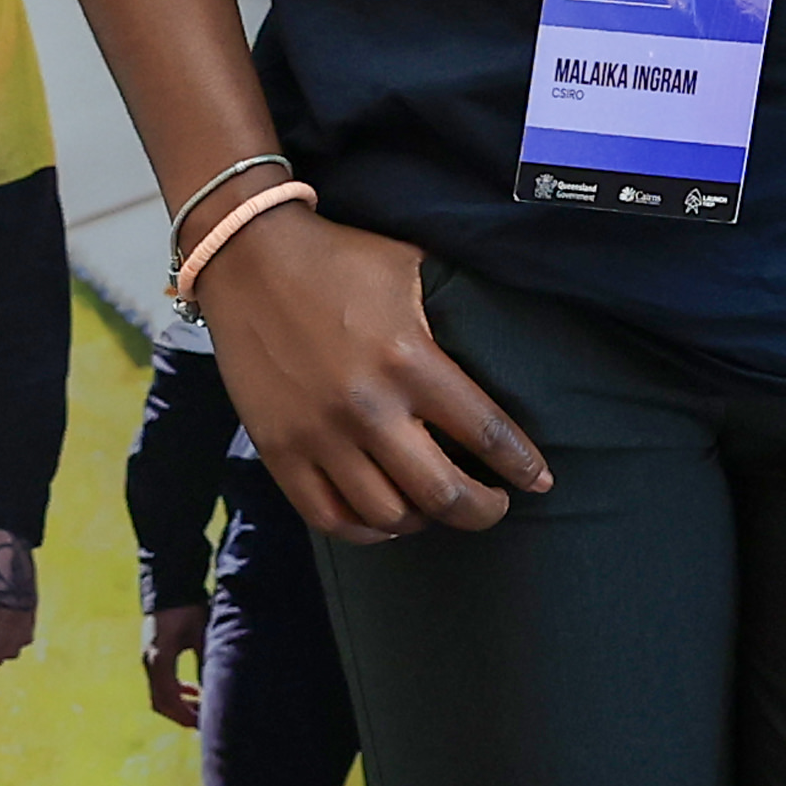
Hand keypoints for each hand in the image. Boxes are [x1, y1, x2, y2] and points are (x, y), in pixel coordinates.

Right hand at [140, 600, 205, 729]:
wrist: (170, 584)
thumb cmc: (188, 608)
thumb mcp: (202, 636)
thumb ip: (206, 664)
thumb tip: (215, 692)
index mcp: (160, 660)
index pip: (170, 700)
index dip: (187, 716)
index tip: (205, 722)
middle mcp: (150, 662)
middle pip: (161, 703)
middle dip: (182, 716)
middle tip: (205, 721)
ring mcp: (148, 659)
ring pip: (159, 695)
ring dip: (179, 705)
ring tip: (202, 707)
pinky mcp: (152, 654)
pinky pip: (160, 683)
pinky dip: (175, 693)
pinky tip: (194, 690)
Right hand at [192, 209, 550, 542]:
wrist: (247, 255)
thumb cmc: (338, 258)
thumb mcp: (411, 266)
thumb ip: (456, 305)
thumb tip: (507, 335)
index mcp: (408, 358)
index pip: (485, 432)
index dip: (521, 464)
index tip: (538, 479)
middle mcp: (366, 405)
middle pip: (443, 494)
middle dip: (483, 510)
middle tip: (494, 503)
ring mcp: (318, 433)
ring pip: (388, 516)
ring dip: (424, 520)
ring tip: (434, 503)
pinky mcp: (279, 448)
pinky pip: (329, 518)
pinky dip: (365, 531)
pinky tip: (384, 517)